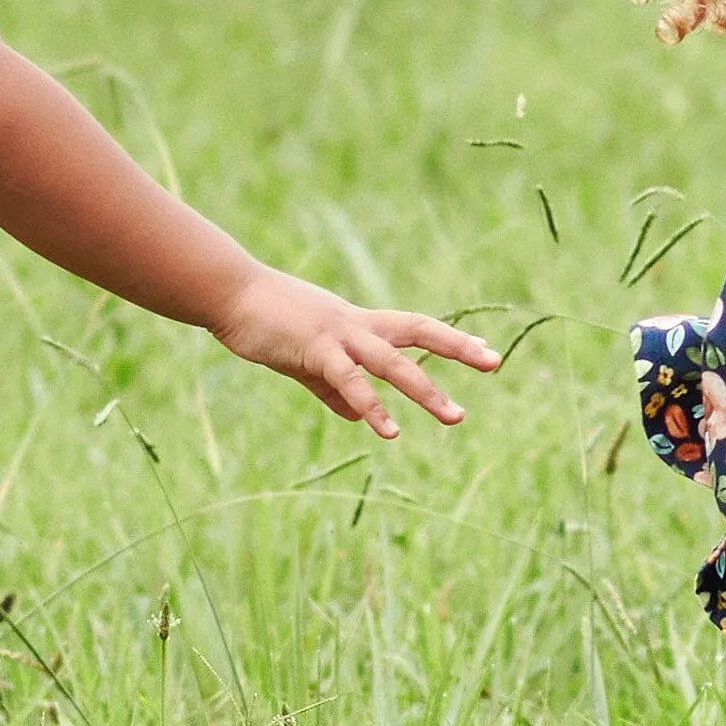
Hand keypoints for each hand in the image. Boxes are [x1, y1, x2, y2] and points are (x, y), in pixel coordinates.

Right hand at [209, 267, 500, 437]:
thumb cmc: (267, 324)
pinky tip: (389, 430)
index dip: (449, 338)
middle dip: (458, 347)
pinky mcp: (315, 348)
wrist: (230, 296)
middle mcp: (357, 324)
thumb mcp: (306, 361)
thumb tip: (359, 416)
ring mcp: (338, 334)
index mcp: (358, 324)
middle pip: (419, 331)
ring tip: (455, 415)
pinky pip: (350, 381)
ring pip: (392, 362)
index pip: (415, 328)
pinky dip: (372, 405)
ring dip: (426, 389)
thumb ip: (333, 389)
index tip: (484, 351)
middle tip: (495, 362)